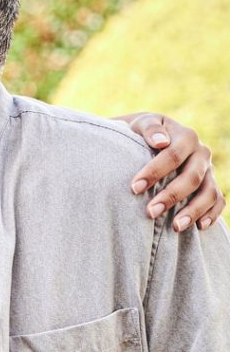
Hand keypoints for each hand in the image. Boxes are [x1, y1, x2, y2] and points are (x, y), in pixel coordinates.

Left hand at [123, 113, 224, 230]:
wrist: (155, 137)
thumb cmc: (144, 133)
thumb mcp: (144, 124)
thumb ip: (150, 129)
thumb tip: (160, 141)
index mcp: (186, 137)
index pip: (173, 155)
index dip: (154, 172)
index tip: (134, 188)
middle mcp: (201, 153)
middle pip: (192, 177)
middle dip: (171, 196)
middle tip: (150, 212)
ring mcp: (208, 171)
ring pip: (209, 192)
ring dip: (193, 211)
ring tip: (175, 227)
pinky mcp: (211, 185)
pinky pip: (218, 201)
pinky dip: (212, 214)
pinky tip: (199, 227)